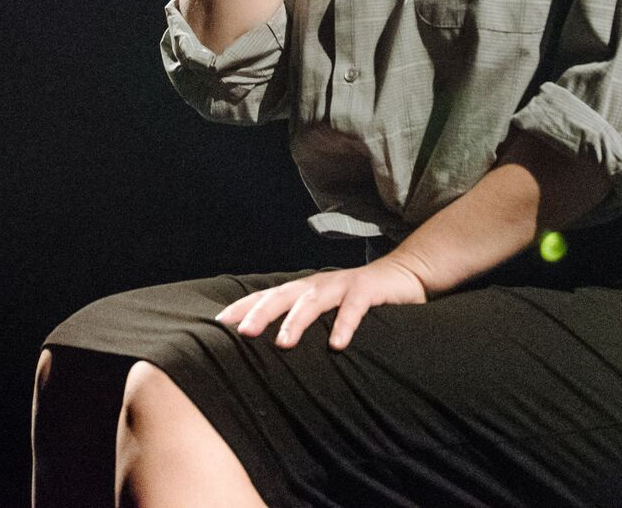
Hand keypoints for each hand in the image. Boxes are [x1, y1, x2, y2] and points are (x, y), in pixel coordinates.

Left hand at [212, 259, 427, 351]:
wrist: (403, 275)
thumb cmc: (357, 298)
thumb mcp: (326, 309)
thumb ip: (302, 320)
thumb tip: (271, 346)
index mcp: (303, 290)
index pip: (266, 296)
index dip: (243, 307)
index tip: (218, 324)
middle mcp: (317, 285)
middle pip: (282, 296)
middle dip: (260, 313)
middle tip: (242, 334)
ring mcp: (341, 285)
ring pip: (313, 301)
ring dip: (296, 321)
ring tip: (283, 343)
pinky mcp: (367, 291)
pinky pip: (353, 309)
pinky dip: (344, 325)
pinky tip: (337, 345)